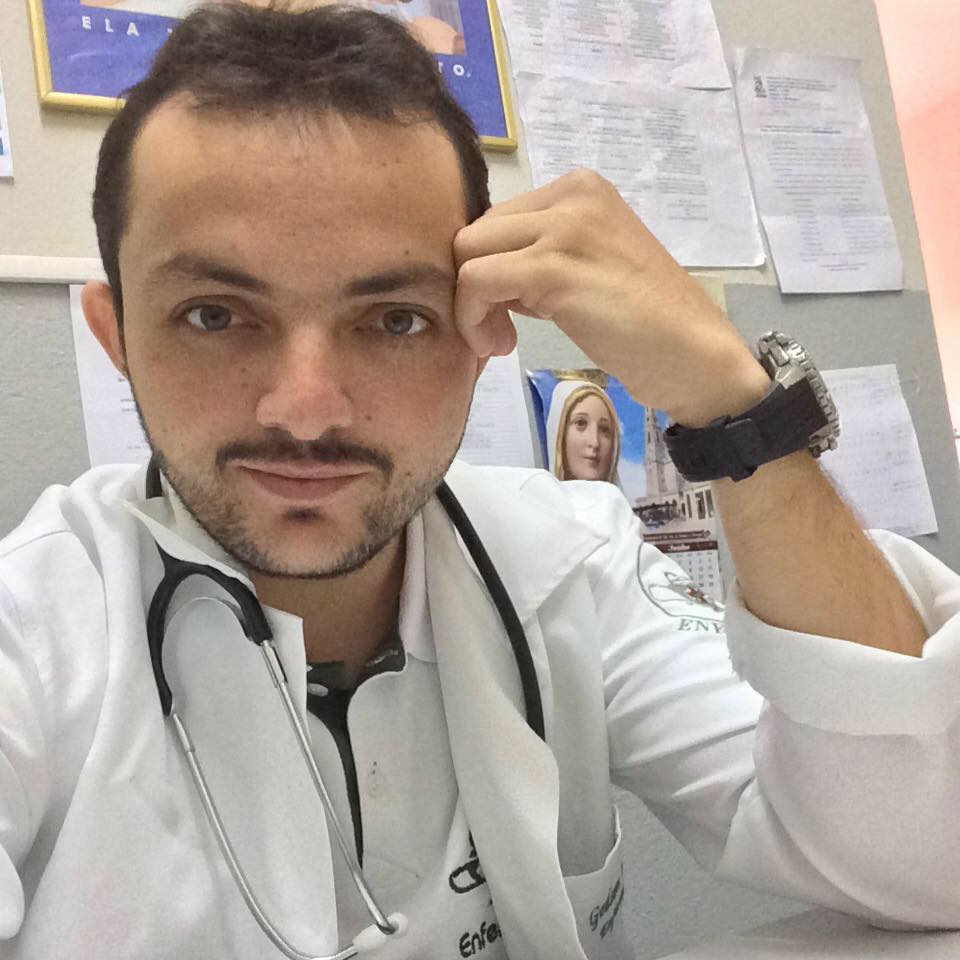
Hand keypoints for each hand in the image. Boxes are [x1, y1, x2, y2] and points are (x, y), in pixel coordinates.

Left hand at [453, 169, 768, 425]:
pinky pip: (476, 281)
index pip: (496, 220)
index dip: (488, 270)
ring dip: (469, 307)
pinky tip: (502, 344)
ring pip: (467, 255)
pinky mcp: (554, 267)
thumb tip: (481, 273)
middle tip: (501, 332)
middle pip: (475, 234)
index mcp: (580, 188)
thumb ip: (538, 259)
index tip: (508, 314)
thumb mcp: (586, 271)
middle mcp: (571, 194)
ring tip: (500, 341)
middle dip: (473, 288)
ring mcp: (563, 227)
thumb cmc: (644, 325)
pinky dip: (473, 318)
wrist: (692, 355)